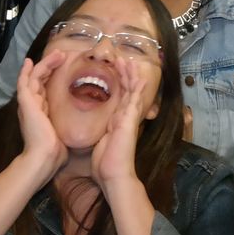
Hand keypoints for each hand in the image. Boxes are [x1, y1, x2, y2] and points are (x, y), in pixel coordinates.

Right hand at [15, 51, 69, 177]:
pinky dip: (26, 71)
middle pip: (40, 79)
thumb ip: (65, 123)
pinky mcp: (25, 103)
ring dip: (44, 64)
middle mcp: (32, 105)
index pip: (45, 88)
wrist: (44, 157)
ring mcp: (27, 103)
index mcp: (40, 111)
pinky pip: (24, 82)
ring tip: (56, 54)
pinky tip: (29, 62)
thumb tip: (78, 125)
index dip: (52, 76)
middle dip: (50, 66)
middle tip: (61, 55)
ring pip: (34, 77)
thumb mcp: (62, 131)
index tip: (63, 66)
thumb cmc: (55, 150)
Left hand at [91, 53, 161, 188]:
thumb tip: (93, 133)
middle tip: (121, 59)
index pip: (119, 98)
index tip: (114, 71)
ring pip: (132, 91)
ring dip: (130, 76)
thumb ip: (100, 134)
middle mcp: (125, 118)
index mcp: (117, 122)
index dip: (118, 84)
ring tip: (128, 61)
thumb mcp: (100, 143)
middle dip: (124, 75)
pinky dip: (138, 87)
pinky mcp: (130, 120)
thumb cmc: (105, 163)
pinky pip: (135, 100)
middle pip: (127, 91)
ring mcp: (129, 118)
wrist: (113, 174)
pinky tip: (140, 76)